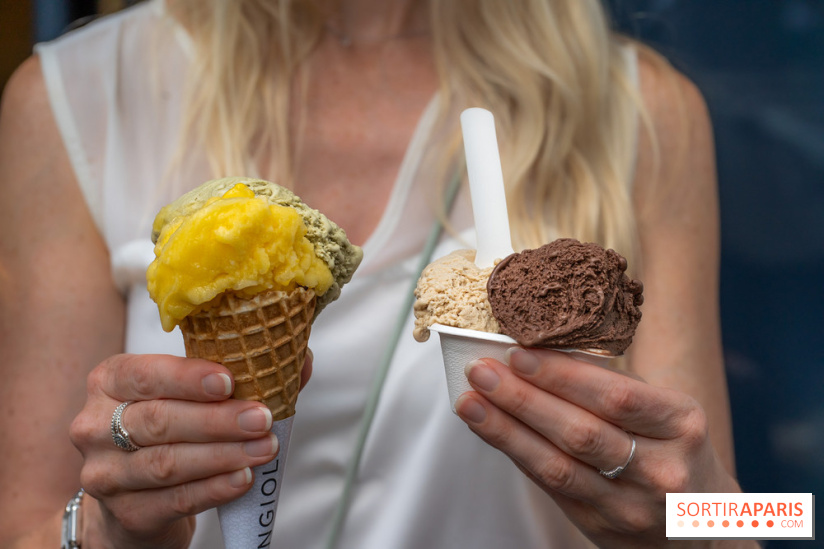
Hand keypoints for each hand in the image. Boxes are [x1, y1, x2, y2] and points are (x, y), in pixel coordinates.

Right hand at [70, 351, 312, 548]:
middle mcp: (96, 425)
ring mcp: (105, 473)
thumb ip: (243, 371)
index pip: (144, 374)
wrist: (135, 496)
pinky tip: (243, 478)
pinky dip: (213, 489)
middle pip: (158, 420)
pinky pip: (174, 500)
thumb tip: (300, 359)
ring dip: (223, 455)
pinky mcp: (125, 513)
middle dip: (216, 420)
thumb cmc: (170, 429)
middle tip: (261, 418)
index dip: (187, 377)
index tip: (229, 380)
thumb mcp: (192, 394)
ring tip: (265, 448)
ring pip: (166, 463)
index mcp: (110, 380)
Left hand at [455, 348, 740, 547]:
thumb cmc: (674, 450)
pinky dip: (516, 454)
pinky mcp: (600, 527)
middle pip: (581, 433)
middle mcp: (661, 471)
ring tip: (470, 401)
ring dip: (506, 430)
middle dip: (523, 399)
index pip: (617, 396)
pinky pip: (550, 487)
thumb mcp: (667, 412)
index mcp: (682, 425)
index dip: (563, 376)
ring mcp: (630, 506)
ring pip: (558, 466)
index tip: (519, 353)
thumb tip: (541, 350)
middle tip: (481, 371)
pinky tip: (491, 430)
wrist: (702, 530)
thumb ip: (613, 387)